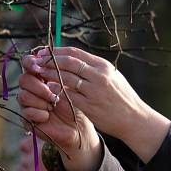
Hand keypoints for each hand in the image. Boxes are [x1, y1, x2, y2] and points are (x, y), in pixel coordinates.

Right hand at [17, 70, 101, 170]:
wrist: (78, 128)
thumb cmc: (76, 105)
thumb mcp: (70, 88)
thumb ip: (59, 75)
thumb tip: (49, 63)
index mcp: (42, 77)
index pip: (29, 64)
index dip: (31, 63)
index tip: (38, 66)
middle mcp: (32, 89)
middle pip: (24, 79)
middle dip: (38, 86)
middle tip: (52, 95)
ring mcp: (28, 103)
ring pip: (23, 96)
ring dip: (40, 100)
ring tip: (53, 106)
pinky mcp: (28, 118)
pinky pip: (26, 112)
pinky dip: (39, 113)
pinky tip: (48, 116)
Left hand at [19, 47, 169, 162]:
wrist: (134, 119)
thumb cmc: (123, 98)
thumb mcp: (113, 77)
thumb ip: (95, 68)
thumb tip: (73, 59)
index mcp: (103, 66)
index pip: (74, 53)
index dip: (55, 52)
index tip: (43, 53)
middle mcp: (99, 76)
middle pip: (67, 63)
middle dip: (48, 61)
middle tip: (36, 62)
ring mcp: (93, 91)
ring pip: (64, 78)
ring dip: (49, 75)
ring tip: (38, 75)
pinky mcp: (89, 105)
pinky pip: (67, 95)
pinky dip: (55, 91)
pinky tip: (48, 90)